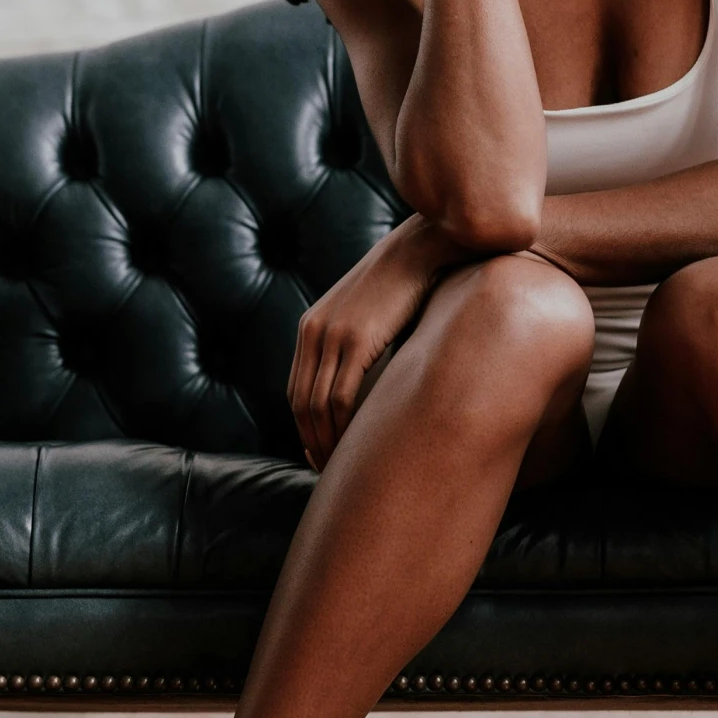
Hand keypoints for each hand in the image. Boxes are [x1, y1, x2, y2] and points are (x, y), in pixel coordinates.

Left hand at [288, 215, 453, 471]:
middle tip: (329, 469)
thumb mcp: (371, 315)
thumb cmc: (407, 284)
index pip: (297, 390)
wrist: (420, 248)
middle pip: (302, 403)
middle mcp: (314, 332)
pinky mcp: (356, 338)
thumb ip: (360, 343)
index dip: (305, 427)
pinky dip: (343, 426)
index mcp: (312, 328)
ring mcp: (332, 334)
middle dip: (313, 441)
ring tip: (343, 464)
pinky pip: (341, 395)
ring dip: (327, 440)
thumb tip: (372, 380)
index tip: (320, 452)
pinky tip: (357, 442)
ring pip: (318, 405)